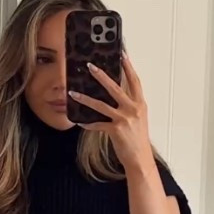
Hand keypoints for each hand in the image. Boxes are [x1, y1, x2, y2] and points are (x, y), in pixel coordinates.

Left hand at [69, 55, 153, 170]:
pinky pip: (97, 124)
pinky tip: (78, 121)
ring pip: (101, 105)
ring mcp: (124, 119)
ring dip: (85, 98)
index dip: (128, 67)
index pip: (134, 81)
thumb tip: (116, 93)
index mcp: (140, 104)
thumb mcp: (138, 118)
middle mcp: (133, 109)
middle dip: (101, 76)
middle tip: (90, 66)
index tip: (122, 54)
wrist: (140, 159)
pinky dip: (87, 123)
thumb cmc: (138, 139)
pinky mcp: (115, 130)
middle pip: (115, 88)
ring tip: (72, 92)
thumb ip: (129, 105)